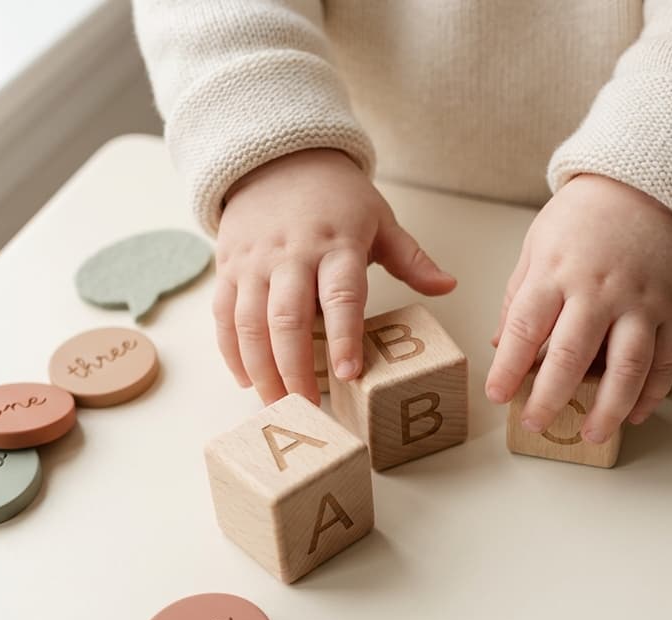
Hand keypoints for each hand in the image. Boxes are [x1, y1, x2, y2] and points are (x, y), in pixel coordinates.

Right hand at [214, 149, 456, 403]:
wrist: (279, 159)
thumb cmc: (337, 198)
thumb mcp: (380, 220)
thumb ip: (411, 260)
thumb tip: (448, 286)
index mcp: (337, 245)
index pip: (340, 296)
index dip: (344, 338)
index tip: (350, 375)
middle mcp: (291, 255)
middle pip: (287, 318)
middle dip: (295, 369)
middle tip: (308, 407)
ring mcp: (255, 262)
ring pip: (250, 322)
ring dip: (261, 369)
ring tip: (277, 404)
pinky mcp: (229, 267)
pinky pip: (223, 315)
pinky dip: (232, 352)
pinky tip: (247, 380)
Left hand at [486, 173, 671, 442]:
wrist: (648, 186)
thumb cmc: (585, 217)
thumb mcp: (538, 246)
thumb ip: (520, 297)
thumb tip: (504, 347)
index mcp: (556, 272)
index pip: (527, 328)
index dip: (509, 368)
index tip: (497, 395)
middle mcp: (599, 289)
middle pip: (573, 354)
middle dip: (551, 397)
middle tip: (536, 423)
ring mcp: (641, 301)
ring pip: (627, 366)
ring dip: (609, 408)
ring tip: (591, 435)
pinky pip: (666, 359)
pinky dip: (653, 392)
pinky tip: (636, 413)